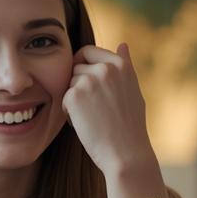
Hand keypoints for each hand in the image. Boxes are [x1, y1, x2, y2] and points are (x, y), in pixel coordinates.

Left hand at [63, 43, 157, 178]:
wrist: (126, 154)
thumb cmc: (130, 126)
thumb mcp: (133, 90)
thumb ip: (125, 66)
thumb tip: (123, 44)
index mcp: (121, 64)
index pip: (89, 51)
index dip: (82, 66)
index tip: (85, 84)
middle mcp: (106, 68)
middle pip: (76, 67)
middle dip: (78, 85)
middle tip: (91, 107)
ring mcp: (89, 80)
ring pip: (68, 83)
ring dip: (73, 98)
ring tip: (91, 117)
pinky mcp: (74, 95)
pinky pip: (63, 98)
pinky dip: (68, 112)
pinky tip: (84, 124)